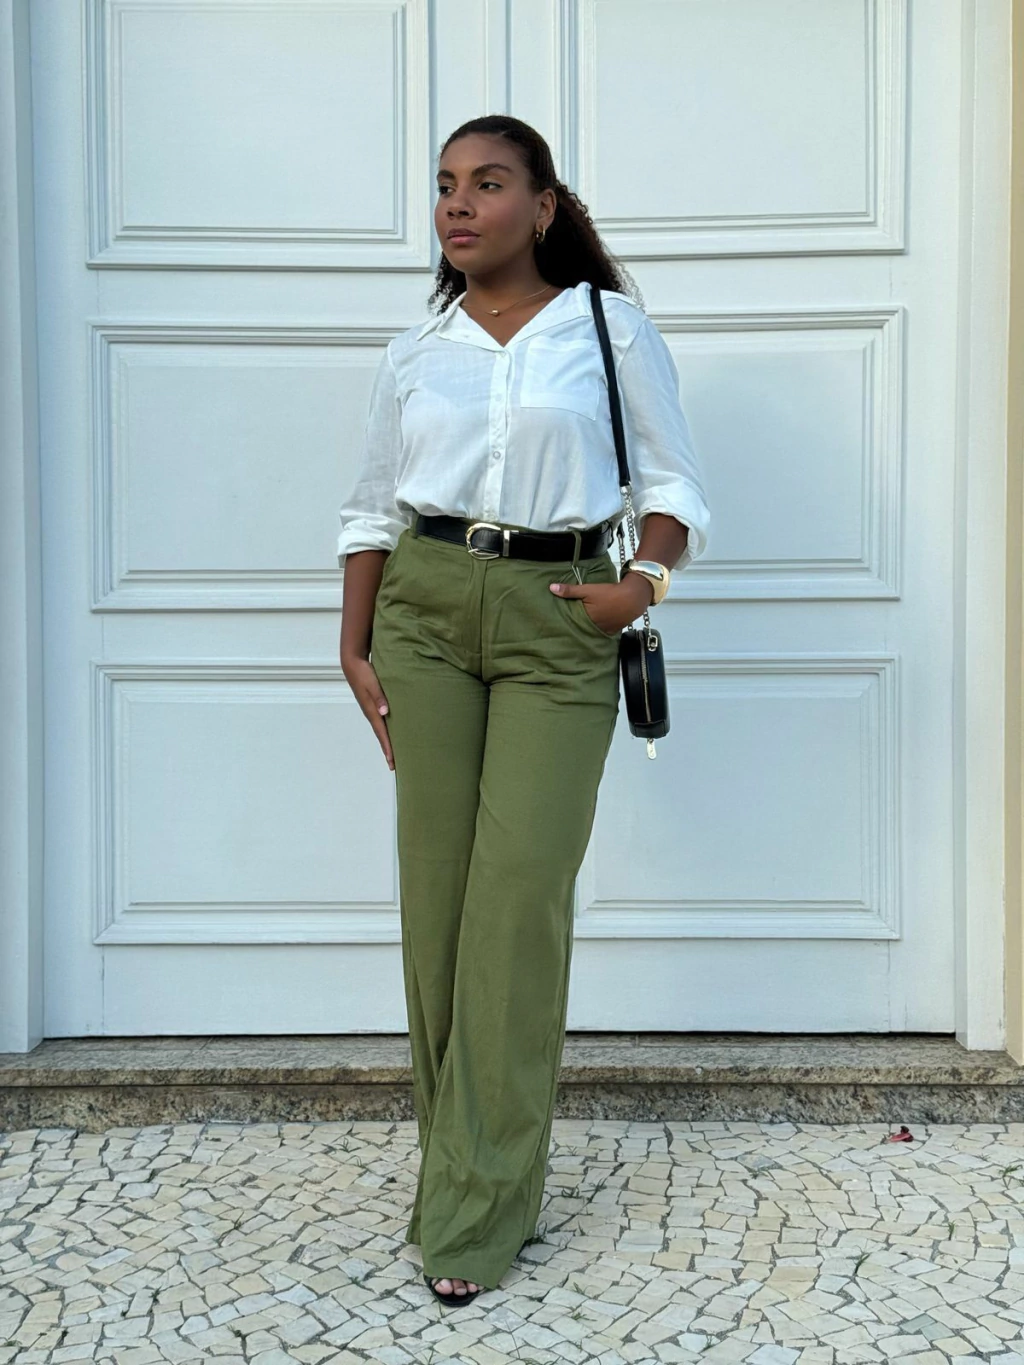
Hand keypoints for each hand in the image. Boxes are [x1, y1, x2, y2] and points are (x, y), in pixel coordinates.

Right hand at [341, 654, 393, 770]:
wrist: (353, 664)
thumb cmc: (364, 673)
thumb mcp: (373, 684)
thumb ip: (380, 697)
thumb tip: (385, 712)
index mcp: (372, 711)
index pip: (382, 733)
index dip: (388, 747)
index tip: (392, 761)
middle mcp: (371, 713)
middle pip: (381, 735)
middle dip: (388, 750)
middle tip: (394, 765)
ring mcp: (371, 709)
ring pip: (381, 729)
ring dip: (387, 741)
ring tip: (394, 753)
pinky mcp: (372, 704)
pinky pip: (381, 721)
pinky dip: (386, 730)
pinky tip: (392, 732)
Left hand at [548, 572, 653, 633]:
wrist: (633, 597)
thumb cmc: (609, 593)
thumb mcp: (588, 589)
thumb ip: (570, 590)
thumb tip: (551, 588)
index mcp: (586, 620)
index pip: (571, 623)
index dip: (564, 623)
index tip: (555, 622)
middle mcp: (594, 628)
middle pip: (580, 629)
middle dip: (573, 627)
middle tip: (562, 627)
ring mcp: (604, 631)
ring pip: (590, 632)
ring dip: (584, 629)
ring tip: (576, 627)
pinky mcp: (612, 631)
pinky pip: (600, 633)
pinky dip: (595, 630)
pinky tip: (591, 627)